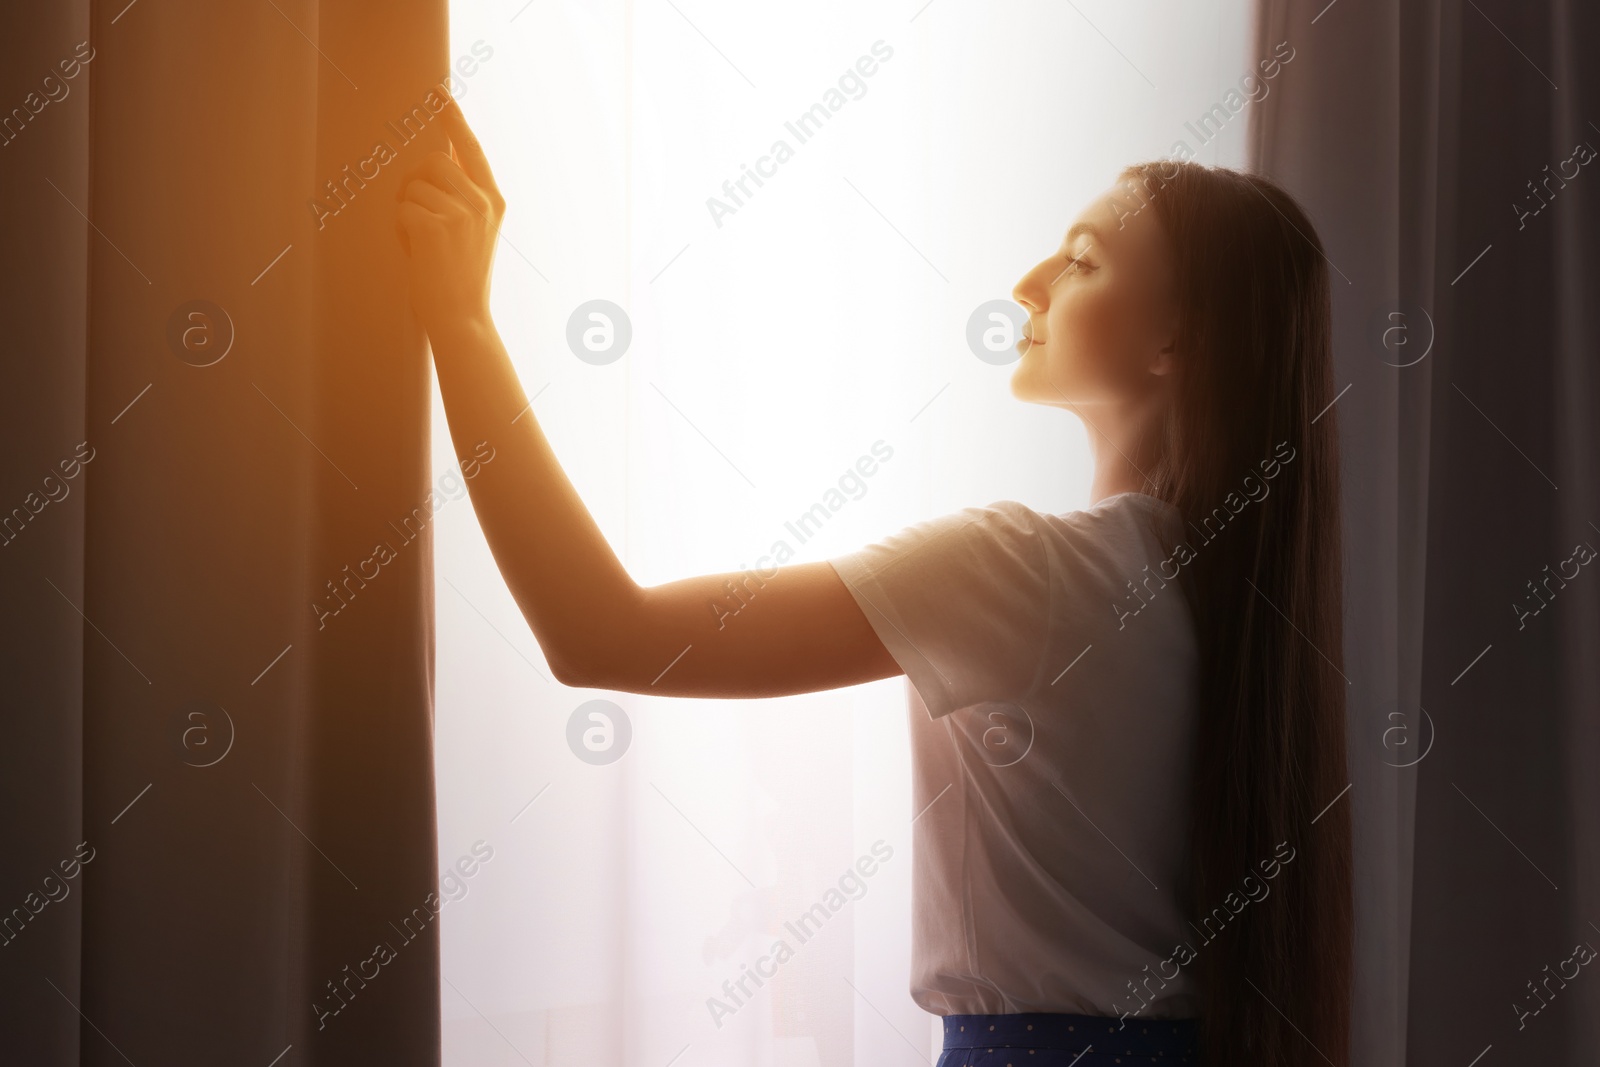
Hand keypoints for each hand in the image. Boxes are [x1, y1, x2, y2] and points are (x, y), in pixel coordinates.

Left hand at [395, 97, 504, 337]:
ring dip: (407, 210)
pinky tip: (417, 251)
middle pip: (433, 162)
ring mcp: (462, 213)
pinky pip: (402, 209)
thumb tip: (436, 162)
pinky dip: (401, 229)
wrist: (462, 318)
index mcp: (493, 201)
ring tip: (422, 242)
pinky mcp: (437, 225)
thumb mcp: (473, 232)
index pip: (471, 149)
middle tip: (419, 217)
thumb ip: (461, 196)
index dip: (454, 119)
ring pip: (413, 186)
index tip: (438, 93)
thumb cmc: (461, 278)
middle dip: (416, 184)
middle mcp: (482, 202)